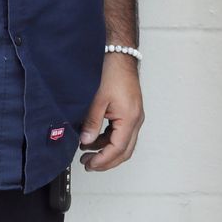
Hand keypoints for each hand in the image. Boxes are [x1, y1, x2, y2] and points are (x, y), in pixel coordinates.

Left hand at [79, 53, 143, 171]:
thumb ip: (92, 122)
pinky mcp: (130, 113)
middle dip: (106, 161)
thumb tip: (86, 141)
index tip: (90, 164)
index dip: (103, 160)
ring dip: (106, 151)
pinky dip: (108, 140)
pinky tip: (95, 139)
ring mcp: (134, 117)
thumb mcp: (98, 99)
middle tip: (88, 164)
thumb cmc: (113, 73)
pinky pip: (121, 134)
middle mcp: (136, 121)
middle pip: (124, 151)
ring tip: (87, 153)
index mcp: (130, 119)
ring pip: (123, 144)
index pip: (117, 149)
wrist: (120, 57)